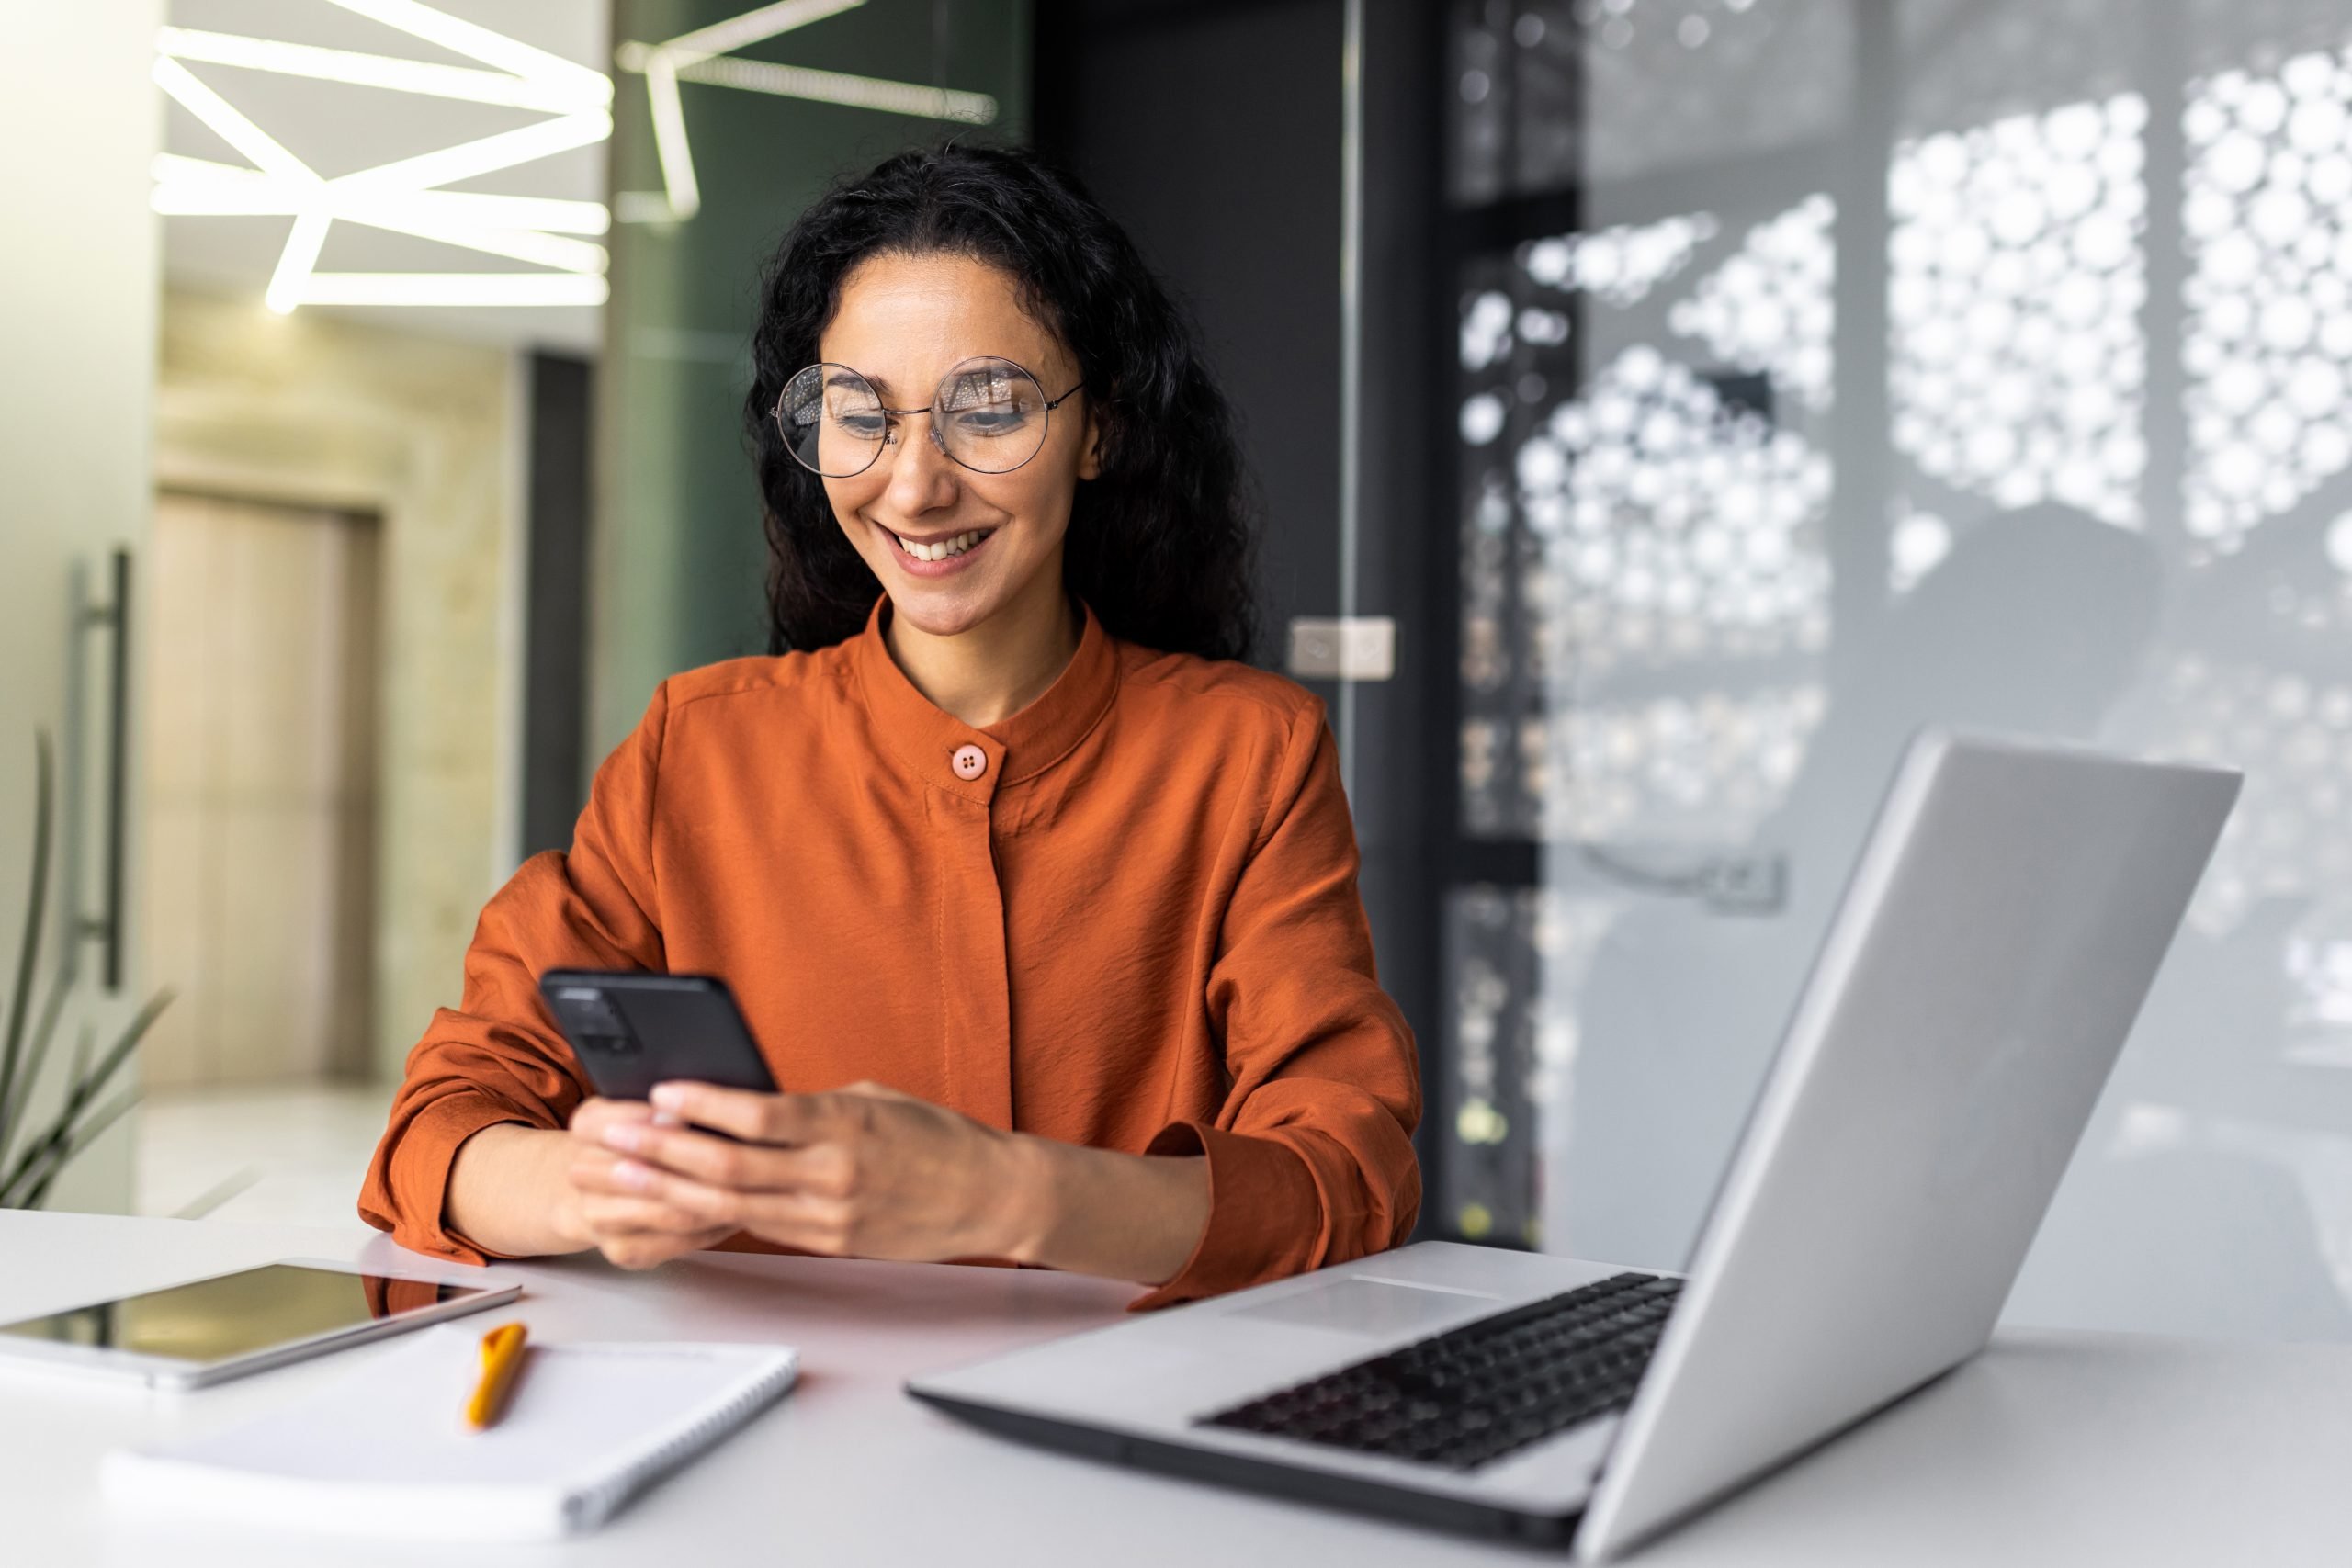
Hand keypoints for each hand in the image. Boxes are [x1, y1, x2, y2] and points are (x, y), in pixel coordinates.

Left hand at [572, 1081, 1038, 1263]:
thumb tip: (750, 1105)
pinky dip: (714, 1214)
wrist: (991, 1195)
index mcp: (846, 1123)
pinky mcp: (831, 1241)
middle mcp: (833, 1172)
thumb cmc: (936, 1137)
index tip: (661, 1092)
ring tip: (627, 1176)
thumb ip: (813, 1107)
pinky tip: (679, 1202)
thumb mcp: (875, 1101)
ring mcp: (830, 1215)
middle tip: (618, 1141)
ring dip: (674, 1189)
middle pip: (732, 1166)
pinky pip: (761, 1226)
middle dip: (667, 1153)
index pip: (761, 1115)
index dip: (704, 1106)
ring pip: (736, 1204)